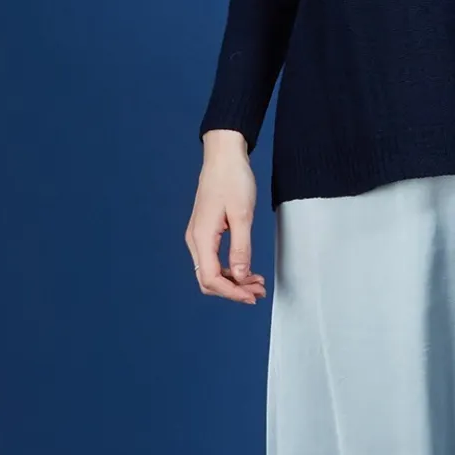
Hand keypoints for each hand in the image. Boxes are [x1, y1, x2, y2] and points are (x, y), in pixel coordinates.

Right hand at [187, 130, 267, 303]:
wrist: (224, 158)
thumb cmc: (233, 180)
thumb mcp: (242, 215)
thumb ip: (240, 247)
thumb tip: (239, 275)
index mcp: (201, 236)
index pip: (210, 278)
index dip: (231, 292)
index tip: (252, 296)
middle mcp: (195, 240)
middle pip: (208, 280)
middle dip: (233, 290)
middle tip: (259, 292)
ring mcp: (199, 236)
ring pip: (211, 272)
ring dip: (233, 282)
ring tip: (257, 284)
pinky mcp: (206, 232)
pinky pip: (214, 260)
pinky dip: (230, 270)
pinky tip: (247, 270)